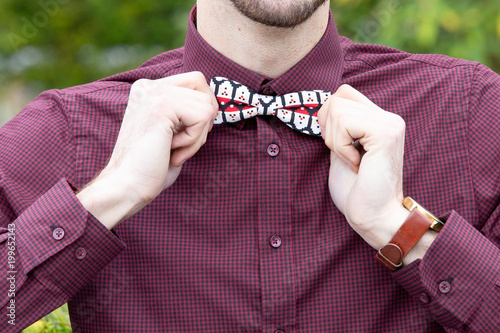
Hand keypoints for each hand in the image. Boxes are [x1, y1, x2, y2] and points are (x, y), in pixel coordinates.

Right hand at [77, 72, 218, 228]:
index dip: (202, 109)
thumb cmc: (150, 167)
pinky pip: (202, 117)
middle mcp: (149, 85)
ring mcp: (154, 92)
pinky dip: (193, 141)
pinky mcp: (161, 104)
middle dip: (203, 121)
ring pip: (206, 105)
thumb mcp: (172, 132)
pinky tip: (171, 151)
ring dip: (197, 136)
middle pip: (203, 87)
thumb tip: (214, 106)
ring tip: (173, 150)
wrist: (127, 186)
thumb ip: (187, 113)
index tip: (185, 134)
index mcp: (149, 90)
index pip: (195, 81)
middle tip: (181, 143)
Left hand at [318, 84, 408, 249]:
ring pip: (338, 109)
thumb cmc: (356, 190)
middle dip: (329, 127)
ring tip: (352, 162)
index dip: (328, 115)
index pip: (343, 93)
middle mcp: (389, 118)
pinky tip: (356, 164)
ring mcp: (390, 124)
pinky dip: (341, 146)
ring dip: (335, 140)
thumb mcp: (340, 151)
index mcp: (379, 121)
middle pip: (338, 96)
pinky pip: (345, 123)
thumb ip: (337, 128)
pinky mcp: (386, 134)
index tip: (334, 144)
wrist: (374, 217)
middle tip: (343, 154)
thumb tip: (322, 108)